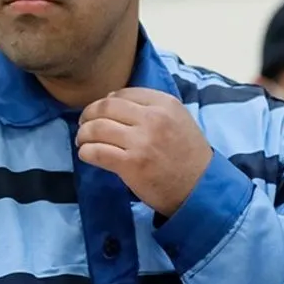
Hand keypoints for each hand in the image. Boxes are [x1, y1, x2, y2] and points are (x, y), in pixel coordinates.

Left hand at [76, 87, 212, 216]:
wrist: (200, 189)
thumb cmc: (187, 155)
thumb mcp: (178, 119)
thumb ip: (150, 106)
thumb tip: (110, 98)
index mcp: (165, 104)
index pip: (123, 94)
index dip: (106, 102)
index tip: (100, 112)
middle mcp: (153, 119)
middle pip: (105, 108)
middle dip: (88, 115)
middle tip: (83, 124)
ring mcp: (141, 142)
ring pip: (97, 128)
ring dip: (84, 134)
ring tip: (83, 140)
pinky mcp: (131, 164)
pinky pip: (97, 152)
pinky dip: (86, 152)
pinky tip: (86, 155)